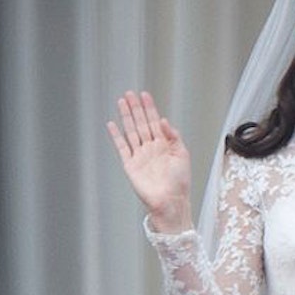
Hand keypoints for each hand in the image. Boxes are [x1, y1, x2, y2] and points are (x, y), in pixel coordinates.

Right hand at [107, 90, 193, 232]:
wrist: (170, 200)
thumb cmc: (180, 181)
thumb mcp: (182, 155)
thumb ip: (173, 136)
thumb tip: (163, 120)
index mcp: (165, 144)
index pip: (155, 122)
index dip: (150, 108)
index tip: (145, 95)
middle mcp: (151, 148)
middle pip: (141, 123)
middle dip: (135, 108)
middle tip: (129, 94)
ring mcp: (140, 155)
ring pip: (131, 131)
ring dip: (126, 117)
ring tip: (121, 102)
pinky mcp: (130, 164)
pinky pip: (122, 147)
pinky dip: (116, 135)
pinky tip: (112, 124)